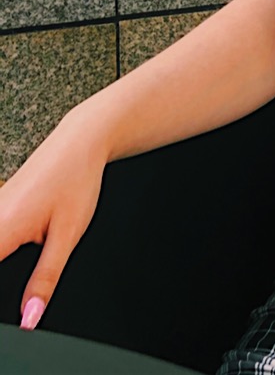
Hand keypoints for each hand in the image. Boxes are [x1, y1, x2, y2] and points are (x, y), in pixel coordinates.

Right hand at [0, 111, 108, 329]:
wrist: (82, 140)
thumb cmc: (77, 179)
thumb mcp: (67, 236)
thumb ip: (45, 280)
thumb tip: (30, 318)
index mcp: (0, 229)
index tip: (7, 313)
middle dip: (1, 282)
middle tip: (30, 277)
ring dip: (2, 265)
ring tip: (33, 253)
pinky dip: (2, 248)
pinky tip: (13, 251)